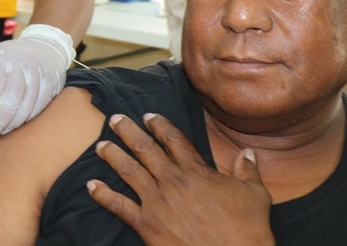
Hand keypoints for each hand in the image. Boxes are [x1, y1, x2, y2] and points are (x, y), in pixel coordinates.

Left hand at [0, 24, 73, 139]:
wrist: (46, 46)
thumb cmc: (14, 61)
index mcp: (3, 56)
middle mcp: (22, 61)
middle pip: (10, 100)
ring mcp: (40, 71)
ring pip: (26, 106)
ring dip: (13, 123)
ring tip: (4, 130)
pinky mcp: (53, 82)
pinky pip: (39, 107)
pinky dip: (28, 118)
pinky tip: (20, 123)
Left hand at [86, 113, 274, 245]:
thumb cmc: (247, 229)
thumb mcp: (255, 194)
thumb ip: (248, 171)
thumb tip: (249, 153)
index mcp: (196, 170)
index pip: (173, 139)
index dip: (159, 125)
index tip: (149, 116)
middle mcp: (172, 180)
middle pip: (145, 148)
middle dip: (128, 131)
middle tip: (115, 119)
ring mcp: (157, 202)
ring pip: (128, 170)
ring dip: (112, 155)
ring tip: (100, 146)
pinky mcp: (147, 225)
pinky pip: (119, 206)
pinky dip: (103, 195)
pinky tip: (91, 186)